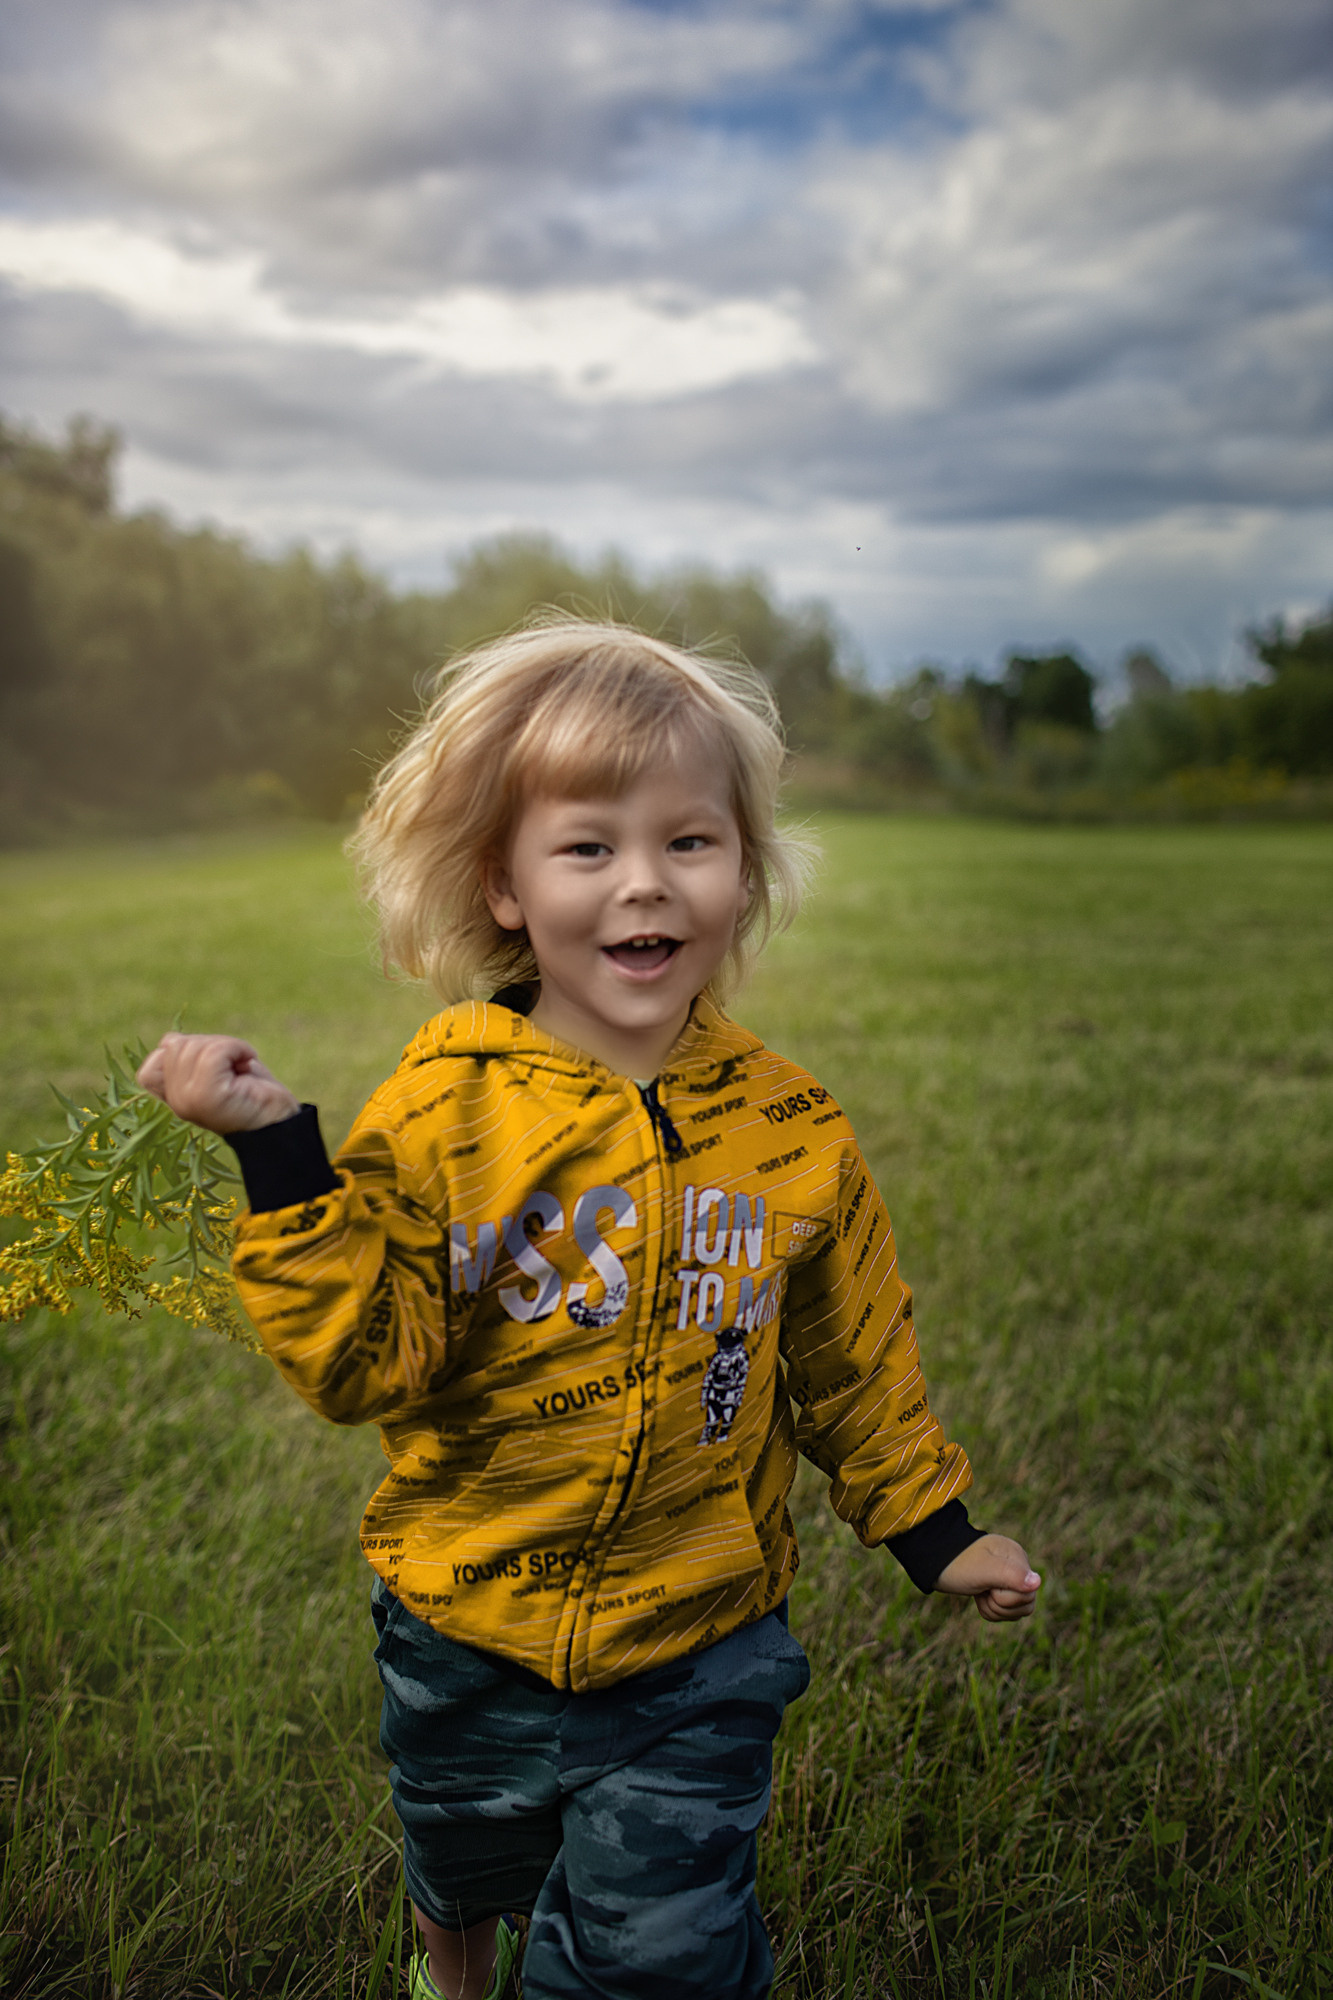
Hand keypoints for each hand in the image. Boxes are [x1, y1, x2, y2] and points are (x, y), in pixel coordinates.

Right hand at [136, 1032, 300, 1134]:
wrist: (283, 1123)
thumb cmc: (255, 1094)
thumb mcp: (215, 1070)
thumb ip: (189, 1057)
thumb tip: (169, 1039)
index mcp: (174, 1101)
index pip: (150, 1069)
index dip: (180, 1056)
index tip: (213, 1066)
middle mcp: (176, 1104)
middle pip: (175, 1046)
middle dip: (211, 1045)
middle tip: (233, 1066)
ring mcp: (188, 1100)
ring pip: (195, 1046)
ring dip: (228, 1047)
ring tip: (242, 1069)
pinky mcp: (207, 1095)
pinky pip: (214, 1052)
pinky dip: (237, 1048)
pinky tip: (248, 1064)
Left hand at [935, 1534, 1040, 1622]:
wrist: (935, 1563)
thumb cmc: (958, 1564)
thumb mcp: (983, 1569)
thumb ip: (1011, 1575)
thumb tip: (1038, 1582)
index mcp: (1018, 1557)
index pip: (1028, 1594)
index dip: (1005, 1597)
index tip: (988, 1584)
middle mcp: (1018, 1568)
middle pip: (1025, 1605)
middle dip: (998, 1604)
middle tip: (982, 1589)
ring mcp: (1010, 1580)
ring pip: (1015, 1612)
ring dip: (994, 1609)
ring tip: (979, 1592)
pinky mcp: (1001, 1591)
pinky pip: (1005, 1613)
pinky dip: (990, 1611)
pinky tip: (979, 1597)